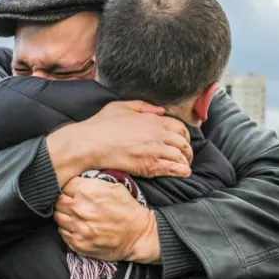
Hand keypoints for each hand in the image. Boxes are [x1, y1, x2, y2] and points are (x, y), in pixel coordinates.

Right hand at [46, 101, 192, 186]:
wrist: (90, 143)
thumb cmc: (102, 124)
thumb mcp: (122, 106)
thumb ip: (144, 106)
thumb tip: (161, 111)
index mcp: (153, 120)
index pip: (180, 127)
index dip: (185, 136)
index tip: (183, 141)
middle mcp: (157, 134)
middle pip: (183, 143)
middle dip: (187, 150)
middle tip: (186, 156)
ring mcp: (154, 150)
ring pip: (180, 157)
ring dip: (184, 162)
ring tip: (184, 166)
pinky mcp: (148, 165)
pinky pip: (172, 168)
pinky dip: (180, 171)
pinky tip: (182, 173)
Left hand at [54, 177, 159, 262]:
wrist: (139, 234)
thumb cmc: (128, 209)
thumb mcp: (114, 186)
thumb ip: (91, 182)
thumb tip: (75, 182)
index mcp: (86, 192)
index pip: (64, 185)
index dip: (69, 189)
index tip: (74, 192)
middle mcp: (79, 209)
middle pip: (58, 201)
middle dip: (64, 201)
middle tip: (74, 204)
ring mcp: (77, 227)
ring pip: (58, 217)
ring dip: (64, 215)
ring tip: (76, 216)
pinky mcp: (78, 243)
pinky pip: (62, 233)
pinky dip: (68, 229)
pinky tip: (79, 227)